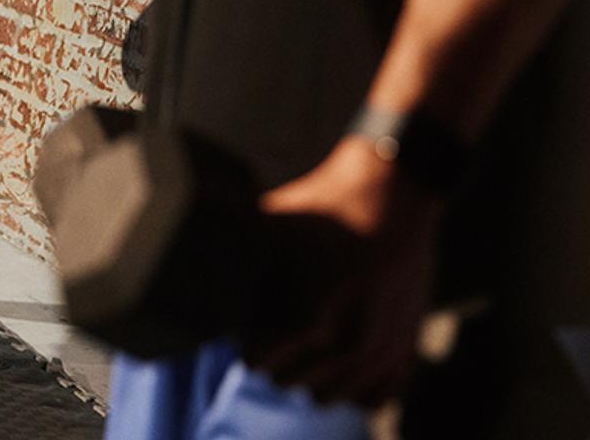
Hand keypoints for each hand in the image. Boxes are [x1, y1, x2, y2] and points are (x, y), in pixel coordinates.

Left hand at [246, 136, 445, 407]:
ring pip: (330, 396)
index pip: (258, 362)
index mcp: (313, 317)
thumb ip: (230, 249)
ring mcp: (383, 349)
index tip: (251, 324)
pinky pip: (374, 396)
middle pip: (290, 382)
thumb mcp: (272, 223)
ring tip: (307, 341)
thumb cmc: (326, 205)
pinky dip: (355, 386)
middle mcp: (351, 342)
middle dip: (277, 358)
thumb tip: (182, 261)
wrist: (395, 191)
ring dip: (312, 375)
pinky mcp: (408, 347)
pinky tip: (341, 359)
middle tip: (278, 326)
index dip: (248, 342)